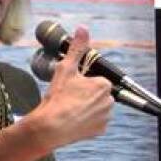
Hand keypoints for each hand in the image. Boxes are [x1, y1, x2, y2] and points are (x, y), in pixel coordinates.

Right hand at [30, 26, 113, 150]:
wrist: (51, 127)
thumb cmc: (58, 97)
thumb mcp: (66, 68)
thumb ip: (77, 48)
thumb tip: (83, 29)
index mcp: (103, 84)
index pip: (95, 80)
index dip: (81, 83)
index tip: (70, 87)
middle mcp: (109, 101)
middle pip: (97, 93)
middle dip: (86, 95)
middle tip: (69, 98)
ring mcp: (105, 117)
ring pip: (96, 108)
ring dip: (87, 108)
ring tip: (70, 109)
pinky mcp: (100, 131)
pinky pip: (95, 122)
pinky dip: (86, 121)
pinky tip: (74, 120)